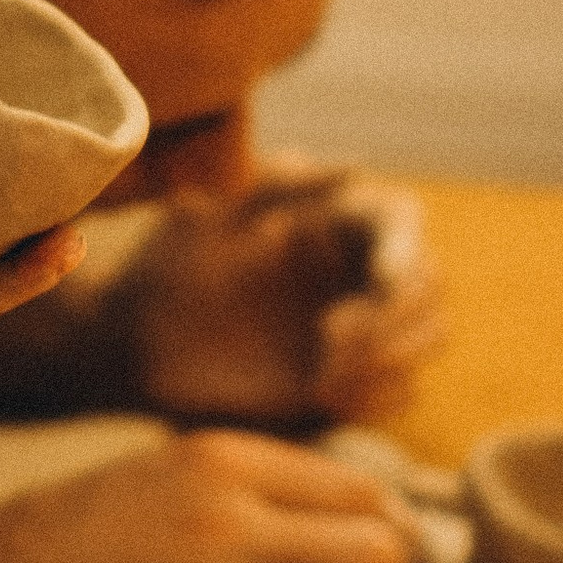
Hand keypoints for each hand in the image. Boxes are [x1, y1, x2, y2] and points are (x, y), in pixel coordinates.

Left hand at [119, 170, 445, 425]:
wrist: (131, 349)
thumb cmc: (164, 275)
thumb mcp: (209, 224)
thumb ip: (276, 191)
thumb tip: (357, 166)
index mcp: (330, 223)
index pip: (401, 220)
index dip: (404, 247)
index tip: (378, 281)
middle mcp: (356, 272)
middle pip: (431, 282)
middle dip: (397, 313)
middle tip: (331, 336)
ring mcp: (360, 330)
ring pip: (430, 336)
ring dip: (390, 357)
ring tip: (320, 376)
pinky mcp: (351, 383)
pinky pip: (402, 391)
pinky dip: (375, 396)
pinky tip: (318, 396)